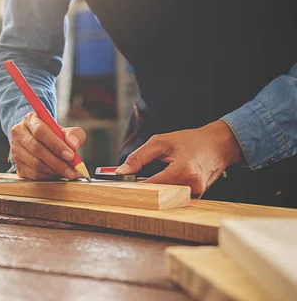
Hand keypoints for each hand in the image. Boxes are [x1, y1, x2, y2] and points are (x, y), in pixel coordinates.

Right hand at [11, 112, 86, 179]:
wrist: (39, 141)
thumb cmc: (54, 135)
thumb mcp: (66, 130)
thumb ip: (74, 134)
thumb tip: (73, 144)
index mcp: (30, 119)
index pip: (40, 131)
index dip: (56, 145)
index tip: (71, 156)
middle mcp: (19, 133)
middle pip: (37, 149)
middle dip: (58, 162)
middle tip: (73, 171)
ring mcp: (15, 150)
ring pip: (35, 164)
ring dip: (54, 171)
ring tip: (69, 173)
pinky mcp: (17, 165)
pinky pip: (33, 174)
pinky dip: (48, 176)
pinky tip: (58, 175)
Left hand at [115, 120, 242, 196]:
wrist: (218, 144)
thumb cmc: (189, 141)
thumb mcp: (160, 142)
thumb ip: (139, 157)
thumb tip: (121, 172)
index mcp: (183, 170)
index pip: (152, 185)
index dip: (135, 186)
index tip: (122, 185)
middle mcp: (192, 185)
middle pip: (159, 195)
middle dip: (143, 191)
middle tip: (131, 185)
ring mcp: (196, 193)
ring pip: (166, 198)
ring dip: (155, 191)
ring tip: (147, 181)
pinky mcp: (197, 197)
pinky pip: (175, 197)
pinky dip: (166, 191)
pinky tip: (162, 183)